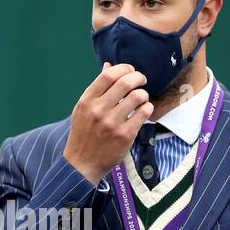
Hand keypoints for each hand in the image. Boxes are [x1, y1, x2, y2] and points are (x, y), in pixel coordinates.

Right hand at [62, 62, 154, 183]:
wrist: (82, 164)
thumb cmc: (84, 134)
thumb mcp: (83, 109)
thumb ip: (97, 88)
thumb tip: (108, 66)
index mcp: (87, 101)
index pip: (108, 75)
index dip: (124, 68)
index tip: (130, 71)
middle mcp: (98, 110)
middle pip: (126, 82)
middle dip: (139, 77)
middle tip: (141, 81)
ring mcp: (112, 123)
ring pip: (138, 96)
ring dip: (143, 94)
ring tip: (141, 100)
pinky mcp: (125, 135)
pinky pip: (144, 113)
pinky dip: (147, 109)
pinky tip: (143, 111)